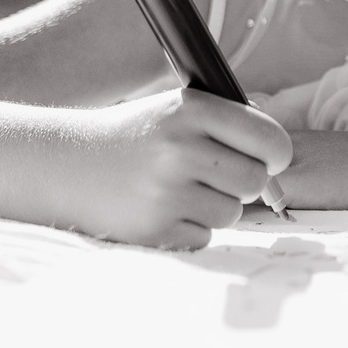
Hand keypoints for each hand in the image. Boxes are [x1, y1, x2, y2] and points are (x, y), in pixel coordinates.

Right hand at [74, 89, 291, 250]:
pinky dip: (190, 228)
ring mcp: (166, 193)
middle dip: (242, 183)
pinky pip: (205, 236)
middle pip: (255, 182)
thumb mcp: (177, 110)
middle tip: (216, 175)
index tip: (269, 159)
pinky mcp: (155, 230)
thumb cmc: (137, 137)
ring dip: (215, 207)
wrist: (69, 165)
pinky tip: (163, 209)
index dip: (275, 154)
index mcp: (192, 111)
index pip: (270, 139)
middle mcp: (180, 149)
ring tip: (180, 190)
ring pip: (232, 213)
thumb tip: (278, 152)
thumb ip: (229, 122)